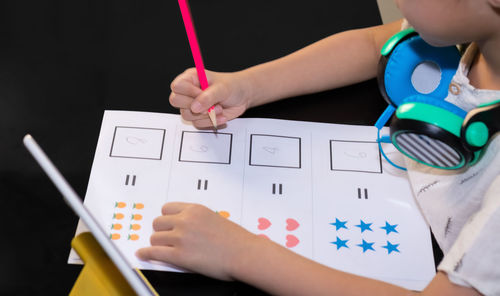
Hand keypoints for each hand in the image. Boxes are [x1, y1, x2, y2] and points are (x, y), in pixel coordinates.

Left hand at [136, 202, 256, 280]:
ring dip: (157, 243)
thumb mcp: (215, 219)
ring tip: (161, 248)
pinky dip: (146, 253)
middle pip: (158, 222)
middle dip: (161, 231)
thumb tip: (184, 225)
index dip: (166, 218)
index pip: (167, 209)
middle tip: (165, 238)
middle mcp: (185, 220)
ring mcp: (180, 238)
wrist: (244, 254)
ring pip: (155, 237)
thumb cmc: (236, 240)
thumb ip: (197, 219)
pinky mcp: (179, 255)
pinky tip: (143, 254)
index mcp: (194, 210)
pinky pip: (154, 252)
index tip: (165, 224)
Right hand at [169, 69, 252, 127]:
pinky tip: (221, 116)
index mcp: (191, 78)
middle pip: (175, 100)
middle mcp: (188, 91)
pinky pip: (197, 124)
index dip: (189, 92)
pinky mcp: (198, 117)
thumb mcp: (222, 88)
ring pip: (186, 115)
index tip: (203, 94)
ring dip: (205, 115)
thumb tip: (195, 107)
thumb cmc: (232, 87)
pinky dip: (210, 122)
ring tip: (220, 109)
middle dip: (195, 105)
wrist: (242, 97)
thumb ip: (208, 96)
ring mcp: (192, 105)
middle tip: (211, 105)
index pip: (177, 86)